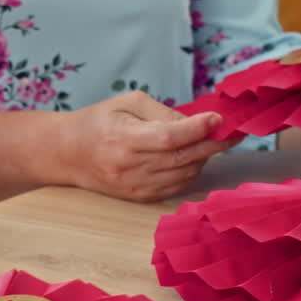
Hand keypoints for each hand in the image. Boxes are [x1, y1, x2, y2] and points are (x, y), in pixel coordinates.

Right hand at [56, 91, 238, 202]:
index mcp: (123, 139)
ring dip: (203, 158)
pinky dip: (190, 172)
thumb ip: (163, 112)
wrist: (68, 154)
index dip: (198, 129)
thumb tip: (197, 123)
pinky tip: (193, 158)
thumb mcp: (128, 103)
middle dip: (212, 144)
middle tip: (232, 133)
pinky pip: (176, 187)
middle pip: (182, 158)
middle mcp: (129, 167)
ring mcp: (134, 186)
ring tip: (211, 142)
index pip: (169, 137)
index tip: (219, 119)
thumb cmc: (99, 121)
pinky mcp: (139, 197)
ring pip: (184, 174)